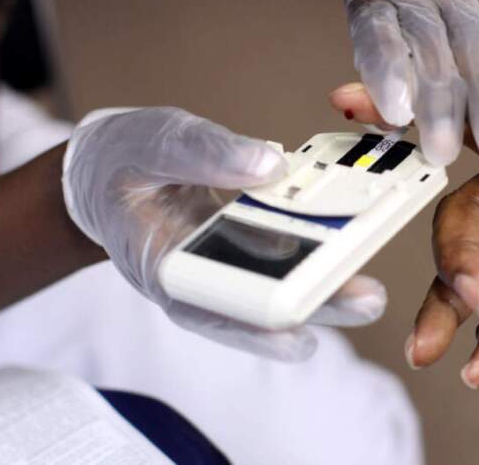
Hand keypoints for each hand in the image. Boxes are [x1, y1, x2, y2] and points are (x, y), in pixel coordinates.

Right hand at [62, 107, 385, 360]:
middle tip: (367, 303)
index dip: (254, 326)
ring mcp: (221, 263)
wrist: (107, 166)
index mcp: (160, 263)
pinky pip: (277, 255)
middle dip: (312, 306)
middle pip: (254, 307)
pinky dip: (313, 254)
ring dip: (324, 288)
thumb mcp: (154, 142)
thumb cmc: (124, 157)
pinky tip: (350, 250)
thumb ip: (204, 152)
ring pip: (274, 285)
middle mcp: (196, 277)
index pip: (207, 308)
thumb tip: (270, 164)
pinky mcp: (240, 244)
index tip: (299, 334)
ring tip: (371, 291)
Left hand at [344, 0, 478, 166]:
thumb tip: (347, 109)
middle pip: (428, 42)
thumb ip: (376, 77)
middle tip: (442, 152)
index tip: (397, 113)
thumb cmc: (424, 5)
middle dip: (438, 104)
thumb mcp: (391, 30)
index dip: (386, 69)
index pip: (375, 28)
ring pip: (474, 43)